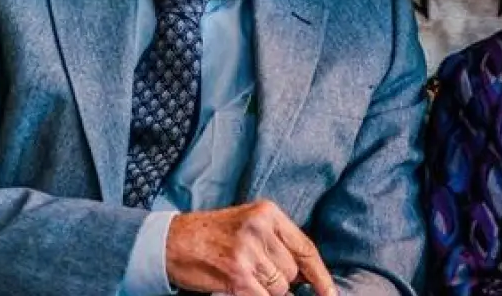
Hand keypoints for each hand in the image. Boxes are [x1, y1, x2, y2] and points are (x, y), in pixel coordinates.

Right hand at [165, 200, 336, 295]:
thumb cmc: (212, 235)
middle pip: (292, 272)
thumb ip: (277, 242)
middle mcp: (261, 229)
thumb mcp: (249, 225)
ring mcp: (248, 252)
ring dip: (265, 291)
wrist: (172, 242)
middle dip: (280, 282)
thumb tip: (306, 275)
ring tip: (243, 277)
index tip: (329, 293)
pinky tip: (241, 288)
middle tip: (256, 275)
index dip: (320, 275)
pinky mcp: (236, 274)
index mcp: (268, 213)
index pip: (305, 247)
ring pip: (279, 288)